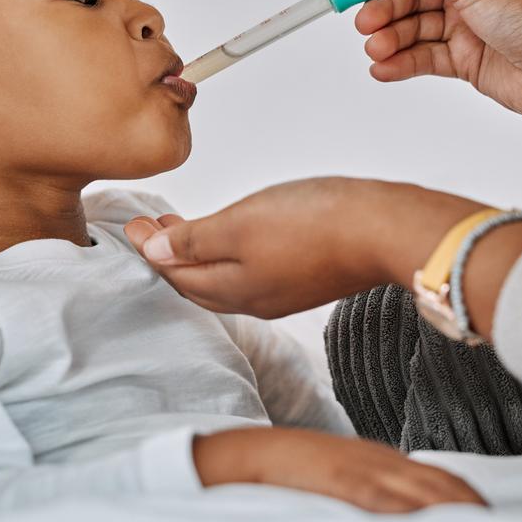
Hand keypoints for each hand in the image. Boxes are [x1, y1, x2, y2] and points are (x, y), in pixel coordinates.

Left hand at [123, 176, 521, 335]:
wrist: (386, 228)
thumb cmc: (318, 223)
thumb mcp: (240, 225)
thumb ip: (195, 242)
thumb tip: (155, 255)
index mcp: (231, 289)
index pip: (175, 274)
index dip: (150, 250)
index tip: (135, 224)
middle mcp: (255, 299)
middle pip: (197, 282)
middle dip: (171, 257)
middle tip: (153, 228)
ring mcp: (284, 290)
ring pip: (226, 278)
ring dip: (201, 255)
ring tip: (187, 229)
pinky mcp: (309, 276)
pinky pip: (256, 272)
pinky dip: (233, 256)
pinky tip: (239, 237)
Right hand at [193, 426, 485, 512]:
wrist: (254, 454)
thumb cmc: (297, 470)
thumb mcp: (344, 474)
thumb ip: (375, 488)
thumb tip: (406, 514)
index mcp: (382, 459)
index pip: (440, 477)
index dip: (468, 496)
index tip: (490, 517)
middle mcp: (380, 460)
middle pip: (440, 483)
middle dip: (471, 506)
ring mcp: (361, 468)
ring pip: (420, 489)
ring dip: (452, 510)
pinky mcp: (340, 480)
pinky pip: (381, 496)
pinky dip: (409, 510)